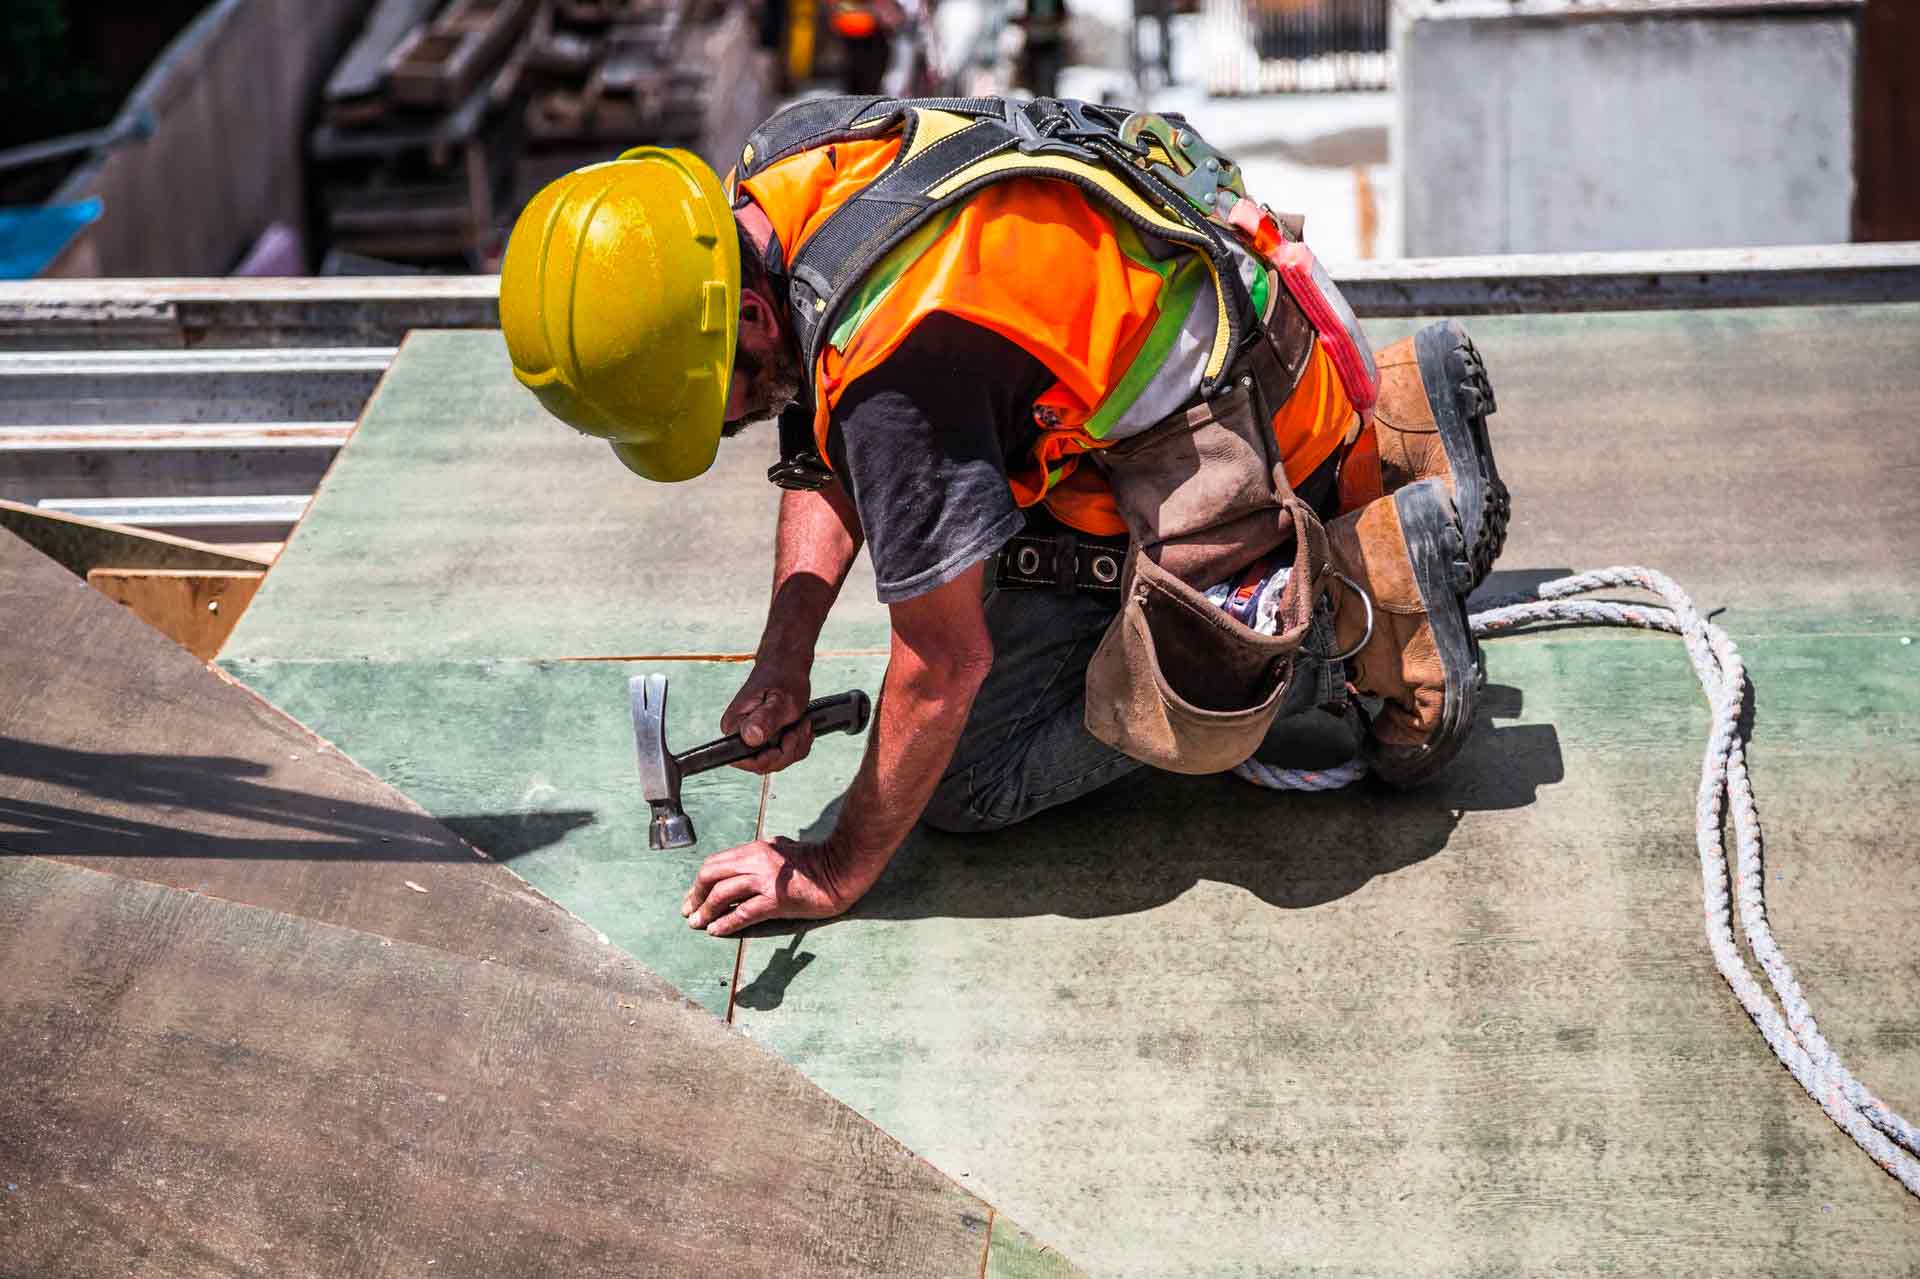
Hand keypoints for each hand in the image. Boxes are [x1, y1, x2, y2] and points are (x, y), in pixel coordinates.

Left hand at [680, 836, 869, 935]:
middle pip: (711, 875)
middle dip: (695, 894)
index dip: (699, 881)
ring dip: (705, 911)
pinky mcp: (776, 899)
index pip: (716, 862)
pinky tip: (716, 931)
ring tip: (697, 924)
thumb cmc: (816, 862)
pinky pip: (743, 913)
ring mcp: (766, 880)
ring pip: (722, 894)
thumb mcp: (782, 849)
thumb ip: (762, 855)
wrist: (841, 870)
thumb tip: (743, 864)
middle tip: (689, 911)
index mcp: (756, 849)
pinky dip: (726, 923)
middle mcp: (756, 860)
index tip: (693, 896)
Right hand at [720, 661, 812, 774]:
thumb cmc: (783, 677)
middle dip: (789, 750)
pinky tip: (801, 727)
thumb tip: (750, 737)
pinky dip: (798, 744)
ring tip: (802, 723)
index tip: (787, 738)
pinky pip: (783, 755)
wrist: (787, 665)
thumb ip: (767, 720)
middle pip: (764, 765)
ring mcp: (751, 737)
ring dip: (796, 745)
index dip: (770, 758)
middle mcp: (738, 734)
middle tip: (800, 726)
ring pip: (777, 761)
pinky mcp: (764, 738)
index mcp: (734, 726)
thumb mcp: (781, 700)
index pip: (745, 761)